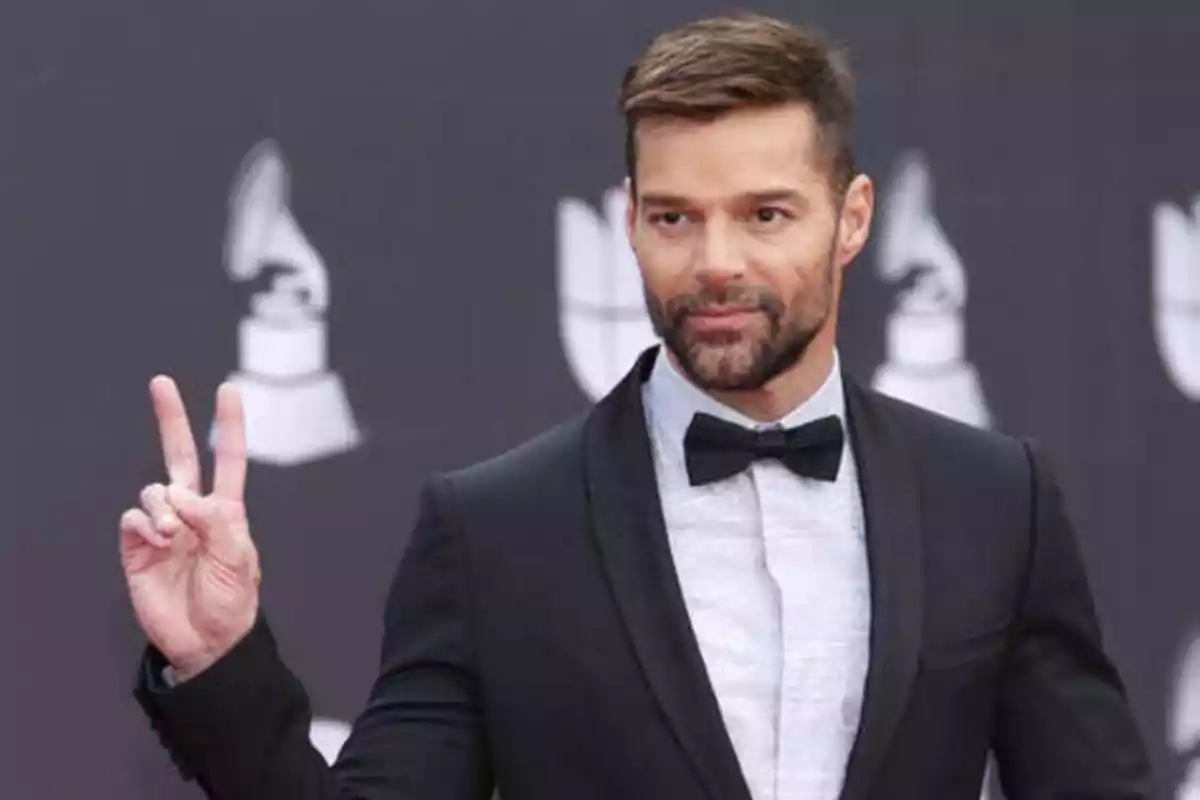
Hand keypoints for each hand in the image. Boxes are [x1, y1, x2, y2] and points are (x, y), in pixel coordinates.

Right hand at [120, 376, 259, 680]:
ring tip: (174, 534)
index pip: (227, 460)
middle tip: (161, 382)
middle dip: (171, 419)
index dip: (229, 426)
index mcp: (225, 511)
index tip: (229, 391)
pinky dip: (145, 523)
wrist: (205, 642)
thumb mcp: (238, 560)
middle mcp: (192, 512)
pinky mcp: (138, 547)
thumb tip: (181, 495)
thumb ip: (215, 522)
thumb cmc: (231, 603)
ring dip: (164, 505)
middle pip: (179, 457)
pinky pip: (134, 516)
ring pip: (154, 490)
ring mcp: (164, 527)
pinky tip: (157, 540)